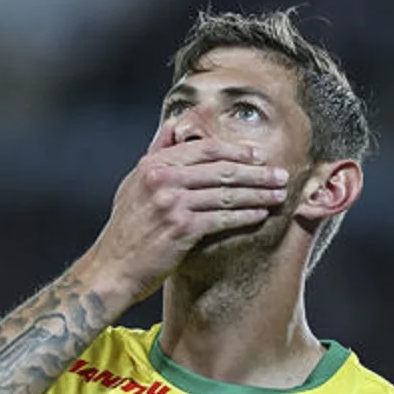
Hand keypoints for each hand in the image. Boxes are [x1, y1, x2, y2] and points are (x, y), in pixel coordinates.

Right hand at [74, 138, 289, 306]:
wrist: (113, 268)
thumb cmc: (127, 230)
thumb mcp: (134, 184)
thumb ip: (157, 154)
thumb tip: (174, 125)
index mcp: (154, 164)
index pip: (204, 149)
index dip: (236, 151)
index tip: (257, 156)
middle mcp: (163, 179)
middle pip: (221, 170)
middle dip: (256, 173)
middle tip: (280, 176)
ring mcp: (172, 203)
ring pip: (226, 194)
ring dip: (257, 195)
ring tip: (278, 196)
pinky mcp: (181, 228)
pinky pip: (222, 218)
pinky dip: (245, 216)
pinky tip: (260, 215)